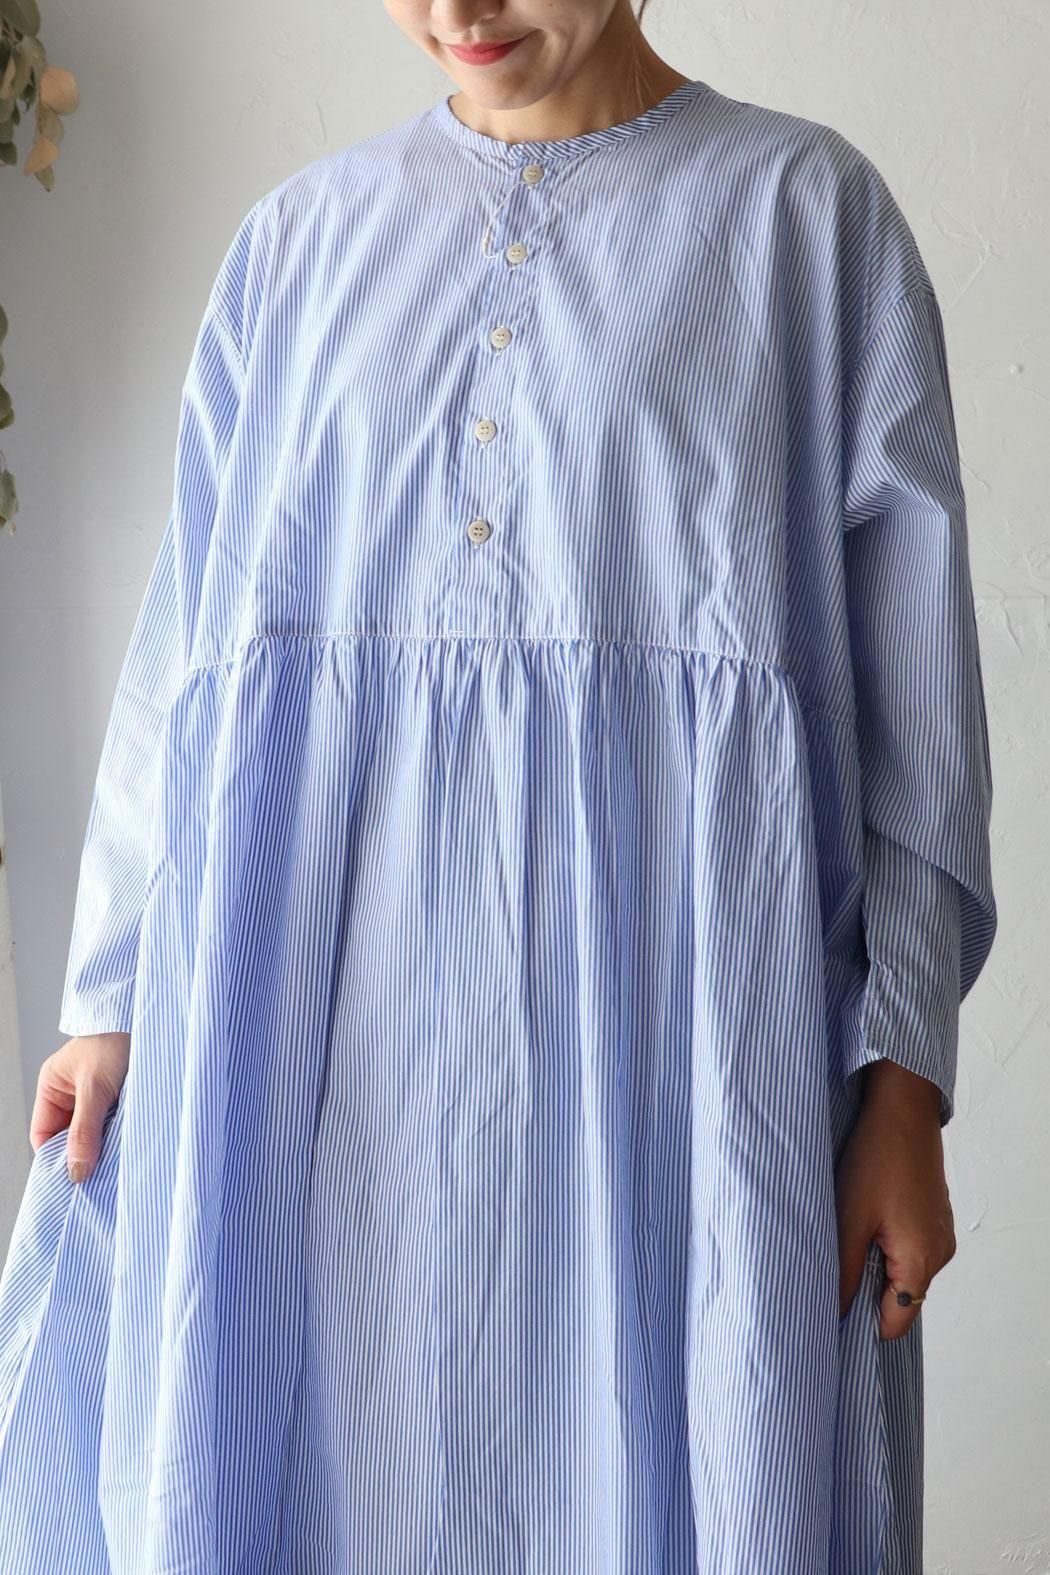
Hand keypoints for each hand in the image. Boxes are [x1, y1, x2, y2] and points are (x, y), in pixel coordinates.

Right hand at [31, 1032, 130, 1183]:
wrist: (153, 1017)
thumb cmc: (115, 1039)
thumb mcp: (95, 1087)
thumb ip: (84, 1130)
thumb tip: (76, 1171)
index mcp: (53, 1087)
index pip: (45, 1135)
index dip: (55, 1158)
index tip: (73, 1180)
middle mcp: (72, 1093)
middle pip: (70, 1137)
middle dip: (83, 1155)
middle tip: (98, 1178)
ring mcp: (97, 1095)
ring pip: (94, 1133)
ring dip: (105, 1145)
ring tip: (116, 1163)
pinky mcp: (120, 1096)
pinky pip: (113, 1124)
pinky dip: (119, 1135)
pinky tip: (130, 1145)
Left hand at [834, 1060, 956, 1339]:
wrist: (902, 1109)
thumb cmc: (876, 1159)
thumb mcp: (850, 1219)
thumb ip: (845, 1272)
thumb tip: (836, 1312)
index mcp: (921, 1261)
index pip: (895, 1322)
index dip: (862, 1323)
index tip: (830, 1311)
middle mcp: (939, 1254)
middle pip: (900, 1299)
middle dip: (865, 1291)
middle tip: (832, 1267)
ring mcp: (940, 1235)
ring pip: (903, 1273)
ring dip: (874, 1265)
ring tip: (848, 1236)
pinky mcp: (934, 1218)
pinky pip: (909, 1249)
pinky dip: (886, 1245)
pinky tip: (865, 1220)